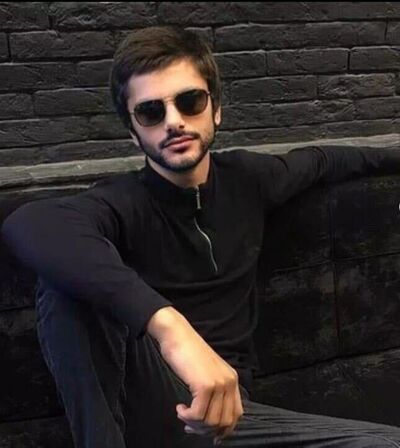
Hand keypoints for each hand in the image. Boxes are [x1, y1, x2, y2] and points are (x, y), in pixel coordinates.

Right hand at [147, 307, 243, 443]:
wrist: (177, 334)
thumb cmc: (187, 352)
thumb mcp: (207, 372)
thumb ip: (214, 390)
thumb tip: (209, 419)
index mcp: (232, 379)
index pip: (236, 414)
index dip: (224, 429)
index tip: (210, 435)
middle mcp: (229, 382)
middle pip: (224, 422)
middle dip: (206, 430)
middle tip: (190, 426)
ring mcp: (219, 383)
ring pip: (211, 421)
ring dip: (195, 424)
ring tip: (183, 415)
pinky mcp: (205, 385)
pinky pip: (198, 414)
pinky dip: (187, 416)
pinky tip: (179, 408)